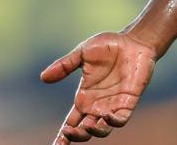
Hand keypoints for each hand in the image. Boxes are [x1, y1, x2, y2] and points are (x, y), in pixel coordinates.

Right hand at [41, 32, 156, 142]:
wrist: (133, 40)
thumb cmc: (109, 46)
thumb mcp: (82, 53)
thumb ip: (64, 66)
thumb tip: (43, 77)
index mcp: (84, 97)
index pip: (71, 122)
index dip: (63, 136)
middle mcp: (97, 105)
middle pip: (84, 130)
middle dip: (75, 136)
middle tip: (68, 133)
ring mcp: (113, 104)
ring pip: (102, 129)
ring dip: (94, 131)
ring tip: (86, 127)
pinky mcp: (129, 101)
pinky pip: (121, 118)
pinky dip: (113, 121)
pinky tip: (106, 116)